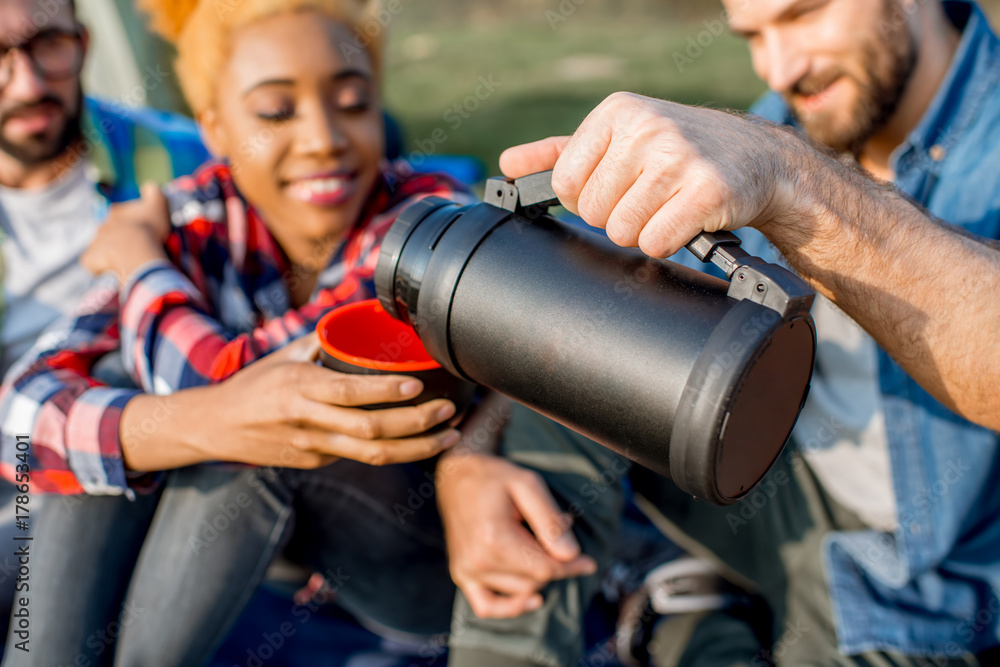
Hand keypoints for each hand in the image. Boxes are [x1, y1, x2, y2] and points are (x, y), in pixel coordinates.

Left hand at [82, 183, 171, 280]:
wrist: (134, 250)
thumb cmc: (148, 227)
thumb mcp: (158, 204)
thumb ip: (154, 193)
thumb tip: (150, 186)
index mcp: (117, 212)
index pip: (122, 214)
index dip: (132, 222)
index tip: (143, 231)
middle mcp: (103, 225)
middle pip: (110, 231)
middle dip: (119, 238)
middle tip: (134, 248)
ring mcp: (95, 242)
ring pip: (101, 246)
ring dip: (111, 252)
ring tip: (125, 261)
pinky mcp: (90, 258)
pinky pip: (93, 262)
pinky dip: (100, 266)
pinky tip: (112, 270)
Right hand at [122, 336, 459, 470]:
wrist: (214, 427)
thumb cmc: (254, 384)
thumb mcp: (285, 356)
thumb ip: (324, 341)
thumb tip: (364, 315)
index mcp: (299, 388)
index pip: (348, 392)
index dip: (387, 392)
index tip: (419, 384)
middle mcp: (306, 421)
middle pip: (370, 430)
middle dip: (416, 424)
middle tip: (448, 411)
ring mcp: (312, 447)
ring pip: (372, 454)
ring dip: (417, 448)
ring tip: (449, 435)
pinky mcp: (315, 463)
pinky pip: (359, 457)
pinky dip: (394, 450)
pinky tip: (421, 442)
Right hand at [436, 451, 596, 618]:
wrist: (457, 476)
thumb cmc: (495, 477)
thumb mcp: (528, 485)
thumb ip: (550, 521)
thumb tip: (570, 556)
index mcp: (494, 538)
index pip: (545, 568)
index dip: (572, 566)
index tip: (590, 563)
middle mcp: (478, 560)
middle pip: (535, 580)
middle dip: (553, 560)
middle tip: (556, 529)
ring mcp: (466, 570)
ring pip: (519, 590)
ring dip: (535, 572)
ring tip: (534, 539)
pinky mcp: (461, 574)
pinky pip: (487, 606)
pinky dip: (510, 607)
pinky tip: (531, 599)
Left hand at [499, 92, 797, 257]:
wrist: (756, 157)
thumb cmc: (679, 150)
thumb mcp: (618, 139)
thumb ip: (558, 152)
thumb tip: (506, 164)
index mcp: (617, 112)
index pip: (565, 181)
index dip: (585, 197)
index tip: (614, 187)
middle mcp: (646, 128)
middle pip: (593, 211)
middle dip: (616, 216)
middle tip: (648, 198)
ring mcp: (678, 158)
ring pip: (622, 231)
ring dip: (642, 231)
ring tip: (666, 207)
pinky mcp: (707, 191)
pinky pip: (655, 243)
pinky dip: (667, 242)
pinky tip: (684, 220)